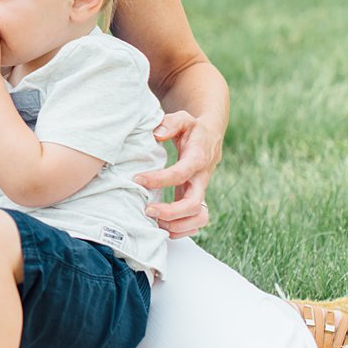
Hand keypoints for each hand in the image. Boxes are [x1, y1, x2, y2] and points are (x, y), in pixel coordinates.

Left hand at [134, 111, 222, 237]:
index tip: (137, 179)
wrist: (210, 136)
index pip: (180, 173)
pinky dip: (183, 229)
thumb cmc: (192, 128)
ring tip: (155, 222)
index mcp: (197, 159)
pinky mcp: (197, 199)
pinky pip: (197, 221)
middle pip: (193, 204)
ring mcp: (201, 191)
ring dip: (178, 225)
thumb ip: (170, 123)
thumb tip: (157, 134)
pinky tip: (164, 226)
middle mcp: (201, 179)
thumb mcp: (183, 119)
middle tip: (147, 210)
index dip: (159, 179)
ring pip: (199, 218)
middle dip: (171, 212)